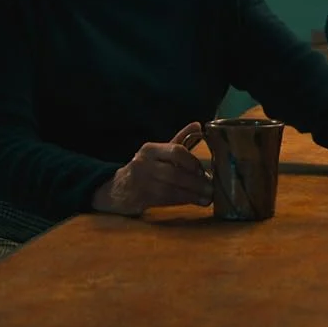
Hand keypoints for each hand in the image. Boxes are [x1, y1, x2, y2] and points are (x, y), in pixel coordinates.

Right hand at [91, 123, 213, 215]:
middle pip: (175, 173)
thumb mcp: (159, 153)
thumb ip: (179, 140)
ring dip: (192, 194)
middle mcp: (143, 163)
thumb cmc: (145, 169)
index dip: (192, 161)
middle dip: (196, 182)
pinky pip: (166, 200)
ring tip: (207, 197)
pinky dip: (183, 200)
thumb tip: (198, 125)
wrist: (116, 189)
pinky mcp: (140, 198)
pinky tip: (195, 201)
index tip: (203, 170)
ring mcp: (141, 182)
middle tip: (211, 188)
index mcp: (150, 149)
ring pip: (171, 189)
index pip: (176, 150)